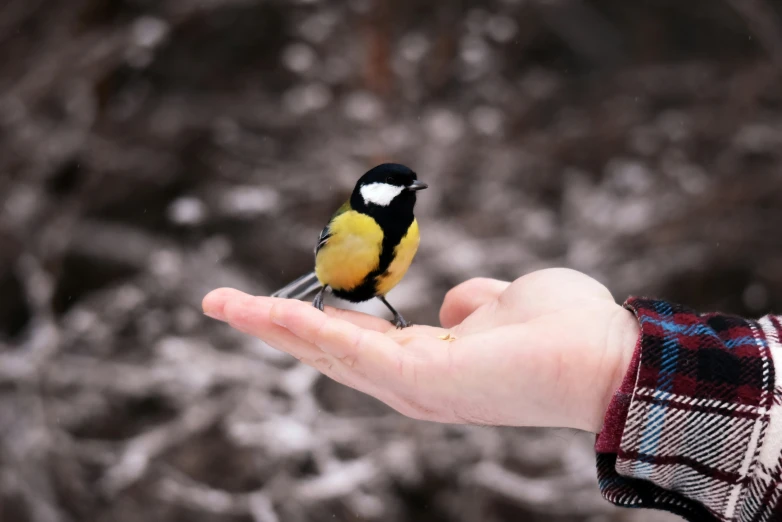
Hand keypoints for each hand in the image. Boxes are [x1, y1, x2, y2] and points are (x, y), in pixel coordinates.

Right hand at [202, 268, 638, 432]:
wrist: (610, 355)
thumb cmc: (566, 329)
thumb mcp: (505, 301)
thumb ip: (472, 303)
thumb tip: (456, 304)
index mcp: (431, 363)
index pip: (356, 342)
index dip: (313, 322)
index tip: (274, 303)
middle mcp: (413, 383)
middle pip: (328, 351)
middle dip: (274, 327)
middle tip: (222, 304)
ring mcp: (415, 387)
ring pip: (327, 352)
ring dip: (273, 326)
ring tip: (223, 304)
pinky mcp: (421, 380)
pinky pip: (350, 349)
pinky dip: (304, 329)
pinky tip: (266, 311)